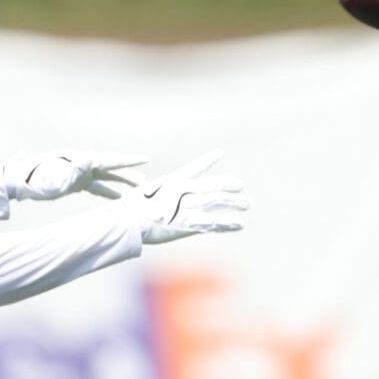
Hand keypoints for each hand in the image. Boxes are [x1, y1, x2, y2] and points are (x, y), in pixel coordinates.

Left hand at [4, 151, 147, 200]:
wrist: (18, 180)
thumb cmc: (36, 179)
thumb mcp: (56, 176)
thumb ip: (75, 168)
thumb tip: (91, 156)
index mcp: (81, 162)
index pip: (110, 160)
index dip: (129, 161)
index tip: (146, 159)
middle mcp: (82, 165)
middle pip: (111, 169)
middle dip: (129, 176)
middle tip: (147, 184)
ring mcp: (79, 173)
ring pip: (106, 179)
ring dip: (121, 186)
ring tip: (137, 195)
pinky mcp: (74, 183)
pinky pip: (96, 188)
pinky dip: (108, 193)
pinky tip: (117, 201)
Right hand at [125, 150, 248, 243]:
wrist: (132, 219)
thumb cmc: (131, 209)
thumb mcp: (141, 197)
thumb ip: (152, 197)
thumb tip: (146, 198)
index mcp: (173, 182)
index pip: (195, 167)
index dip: (208, 160)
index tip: (219, 153)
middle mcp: (185, 191)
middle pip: (213, 186)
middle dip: (229, 186)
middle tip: (241, 188)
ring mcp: (189, 206)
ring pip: (218, 201)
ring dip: (234, 203)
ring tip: (246, 204)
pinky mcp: (191, 223)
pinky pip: (215, 223)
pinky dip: (228, 224)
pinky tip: (240, 225)